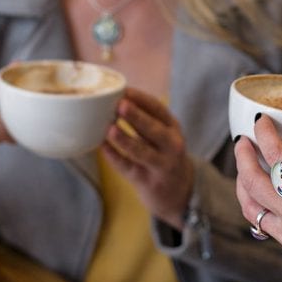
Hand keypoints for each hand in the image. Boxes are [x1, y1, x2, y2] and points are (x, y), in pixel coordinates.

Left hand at [103, 87, 193, 228]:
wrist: (179, 191)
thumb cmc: (163, 155)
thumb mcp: (163, 136)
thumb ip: (144, 121)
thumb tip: (112, 100)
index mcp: (173, 128)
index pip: (159, 110)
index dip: (142, 99)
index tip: (125, 90)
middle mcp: (172, 146)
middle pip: (155, 130)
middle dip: (137, 117)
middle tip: (120, 105)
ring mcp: (162, 165)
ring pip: (143, 152)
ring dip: (126, 140)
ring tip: (110, 129)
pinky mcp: (149, 182)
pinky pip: (129, 168)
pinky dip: (115, 158)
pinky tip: (103, 147)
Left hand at [235, 115, 281, 281]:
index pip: (281, 157)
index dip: (266, 136)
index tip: (260, 121)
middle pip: (254, 181)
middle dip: (243, 157)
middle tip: (242, 141)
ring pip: (251, 206)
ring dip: (242, 184)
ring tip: (245, 168)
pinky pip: (266, 226)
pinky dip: (257, 207)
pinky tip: (264, 200)